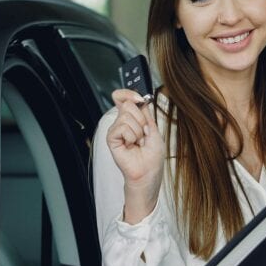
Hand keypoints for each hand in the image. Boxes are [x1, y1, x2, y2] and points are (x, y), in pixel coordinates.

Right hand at [107, 89, 164, 223]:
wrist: (148, 172)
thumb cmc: (152, 156)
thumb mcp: (154, 129)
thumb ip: (145, 113)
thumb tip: (139, 99)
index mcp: (133, 118)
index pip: (124, 97)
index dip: (129, 93)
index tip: (140, 99)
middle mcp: (122, 122)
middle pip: (128, 104)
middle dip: (141, 119)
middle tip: (143, 134)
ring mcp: (116, 130)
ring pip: (127, 116)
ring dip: (138, 131)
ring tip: (138, 143)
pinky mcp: (111, 138)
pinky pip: (122, 127)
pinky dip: (131, 136)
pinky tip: (131, 145)